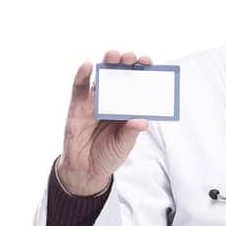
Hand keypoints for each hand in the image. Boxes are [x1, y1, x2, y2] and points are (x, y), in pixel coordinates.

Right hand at [57, 50, 152, 195]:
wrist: (85, 169)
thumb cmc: (109, 155)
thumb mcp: (123, 145)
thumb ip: (131, 132)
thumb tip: (142, 121)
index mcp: (127, 108)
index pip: (136, 86)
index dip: (142, 73)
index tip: (148, 62)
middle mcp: (112, 101)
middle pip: (119, 77)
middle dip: (125, 64)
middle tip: (131, 57)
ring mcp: (94, 101)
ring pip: (101, 78)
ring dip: (107, 64)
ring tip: (112, 55)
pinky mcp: (77, 105)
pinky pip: (79, 87)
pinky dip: (82, 75)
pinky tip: (88, 66)